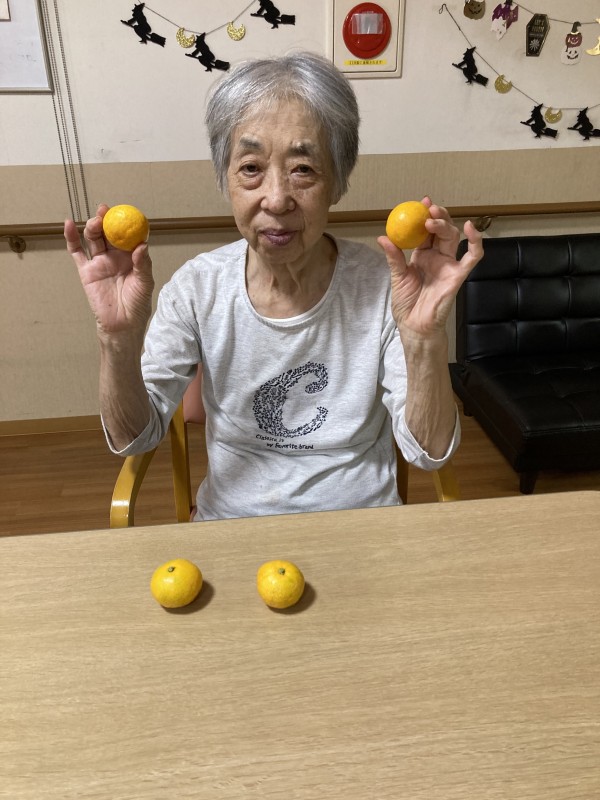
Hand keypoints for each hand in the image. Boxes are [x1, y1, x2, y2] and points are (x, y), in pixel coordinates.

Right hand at [64, 204, 153, 336]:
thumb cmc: (138, 304)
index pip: (126, 235)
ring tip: (95, 221)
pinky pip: (76, 252)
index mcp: (130, 256)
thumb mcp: (145, 283)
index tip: (123, 212)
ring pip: (93, 239)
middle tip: (104, 210)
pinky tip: (68, 224)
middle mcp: (114, 256)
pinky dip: (71, 238)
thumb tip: (142, 245)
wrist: (122, 324)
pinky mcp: (86, 271)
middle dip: (106, 219)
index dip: (124, 222)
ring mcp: (99, 262)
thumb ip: (143, 264)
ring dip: (92, 227)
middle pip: (107, 233)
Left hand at [377, 198, 482, 337]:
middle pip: (443, 230)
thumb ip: (394, 257)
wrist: (414, 325)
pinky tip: (470, 228)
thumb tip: (383, 237)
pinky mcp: (459, 275)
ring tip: (431, 219)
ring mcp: (449, 265)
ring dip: (445, 225)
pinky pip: (472, 257)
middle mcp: (438, 257)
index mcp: (423, 256)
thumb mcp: (397, 277)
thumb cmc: (406, 304)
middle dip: (437, 216)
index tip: (421, 202)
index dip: (425, 215)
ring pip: (454, 238)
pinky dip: (475, 242)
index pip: (427, 231)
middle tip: (428, 208)